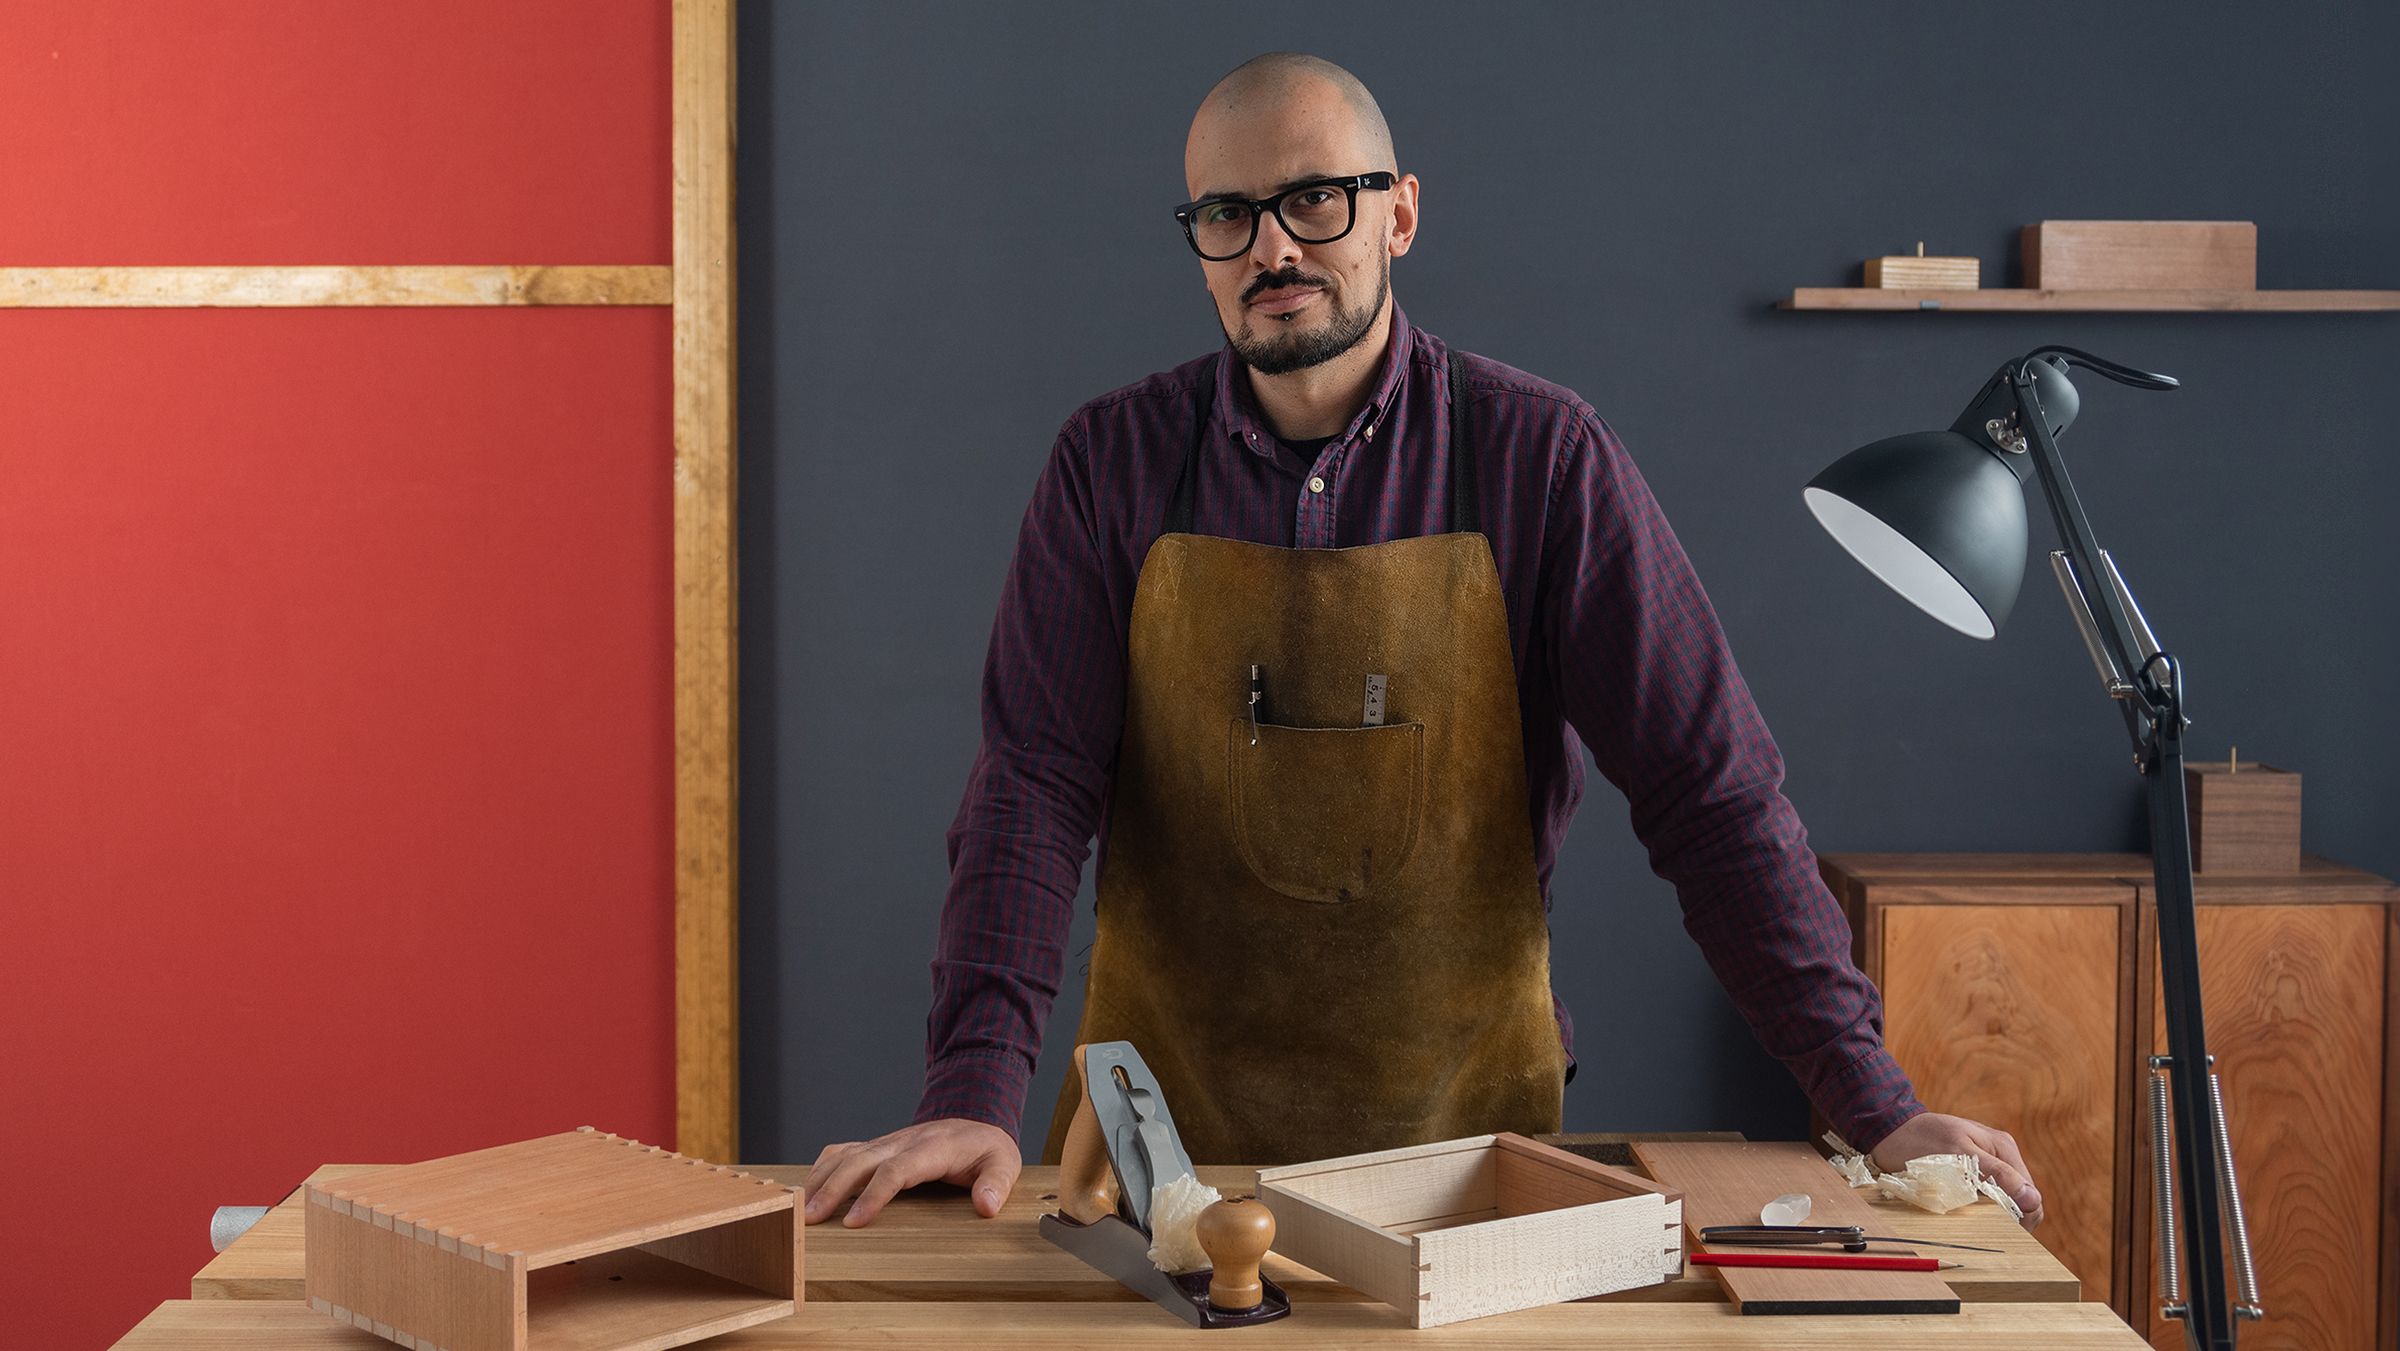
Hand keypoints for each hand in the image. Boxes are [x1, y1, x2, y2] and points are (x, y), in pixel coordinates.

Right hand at [802, 1119, 1021, 1227]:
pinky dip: (823, 1166)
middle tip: (810, 1219)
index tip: (853, 1221)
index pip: (898, 1169)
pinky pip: (844, 1151)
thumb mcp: (1005, 1163)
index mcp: (934, 1147)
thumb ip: (996, 1184)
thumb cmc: (988, 1148)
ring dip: (820, 1179)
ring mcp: (888, 1141)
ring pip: (846, 1154)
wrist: (978, 1119)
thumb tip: (986, 1206)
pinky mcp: (878, 1146)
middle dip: (833, 1188)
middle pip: (861, 1160)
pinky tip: (808, 1188)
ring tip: (799, 1208)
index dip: (873, 1194)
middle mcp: (904, 1140)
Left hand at [1872, 1111, 2044, 1227]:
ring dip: (1992, 1213)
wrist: (1889, 1129)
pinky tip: (1962, 1210)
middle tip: (1980, 1224)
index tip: (1999, 1229)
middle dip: (2007, 1216)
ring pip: (2003, 1201)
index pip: (2030, 1194)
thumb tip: (2032, 1199)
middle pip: (2020, 1199)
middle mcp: (2000, 1155)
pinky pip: (1985, 1197)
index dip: (2022, 1217)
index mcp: (2003, 1148)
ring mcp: (1986, 1164)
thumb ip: (1996, 1173)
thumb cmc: (1919, 1140)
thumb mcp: (1958, 1153)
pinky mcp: (1970, 1173)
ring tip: (1969, 1216)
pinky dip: (1978, 1207)